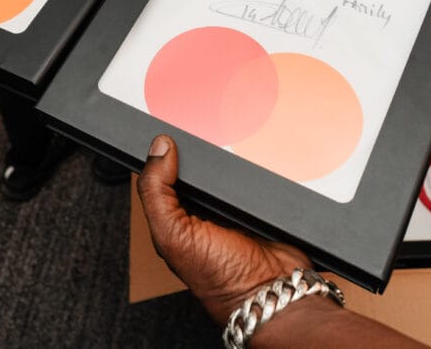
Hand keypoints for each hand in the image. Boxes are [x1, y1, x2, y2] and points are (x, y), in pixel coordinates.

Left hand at [137, 135, 309, 323]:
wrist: (274, 291)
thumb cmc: (222, 280)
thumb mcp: (173, 236)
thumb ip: (156, 193)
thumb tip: (158, 149)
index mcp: (174, 218)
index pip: (160, 176)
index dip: (161, 157)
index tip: (168, 140)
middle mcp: (201, 211)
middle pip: (194, 168)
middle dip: (197, 158)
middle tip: (202, 156)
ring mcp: (231, 206)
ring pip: (224, 169)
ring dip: (228, 166)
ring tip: (229, 175)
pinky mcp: (258, 203)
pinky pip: (255, 176)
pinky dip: (254, 172)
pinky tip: (251, 177)